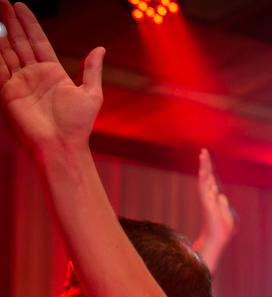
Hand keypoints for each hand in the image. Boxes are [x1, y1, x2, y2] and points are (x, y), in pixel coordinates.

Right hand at [0, 2, 102, 160]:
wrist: (62, 146)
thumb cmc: (78, 125)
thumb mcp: (91, 94)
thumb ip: (92, 70)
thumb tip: (100, 49)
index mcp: (53, 72)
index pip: (38, 41)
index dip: (29, 24)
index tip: (19, 5)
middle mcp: (34, 75)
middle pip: (19, 42)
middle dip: (10, 22)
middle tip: (2, 2)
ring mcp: (19, 82)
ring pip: (6, 51)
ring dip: (0, 33)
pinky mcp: (7, 92)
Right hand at [197, 149, 234, 244]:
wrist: (219, 238)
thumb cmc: (224, 228)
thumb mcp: (228, 213)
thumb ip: (225, 204)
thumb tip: (221, 195)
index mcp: (215, 196)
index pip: (212, 179)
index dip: (210, 168)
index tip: (207, 157)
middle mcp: (210, 196)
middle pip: (207, 176)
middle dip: (206, 164)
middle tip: (204, 151)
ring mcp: (208, 199)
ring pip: (205, 180)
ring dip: (204, 168)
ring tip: (203, 156)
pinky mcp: (208, 204)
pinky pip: (204, 190)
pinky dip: (204, 180)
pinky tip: (204, 171)